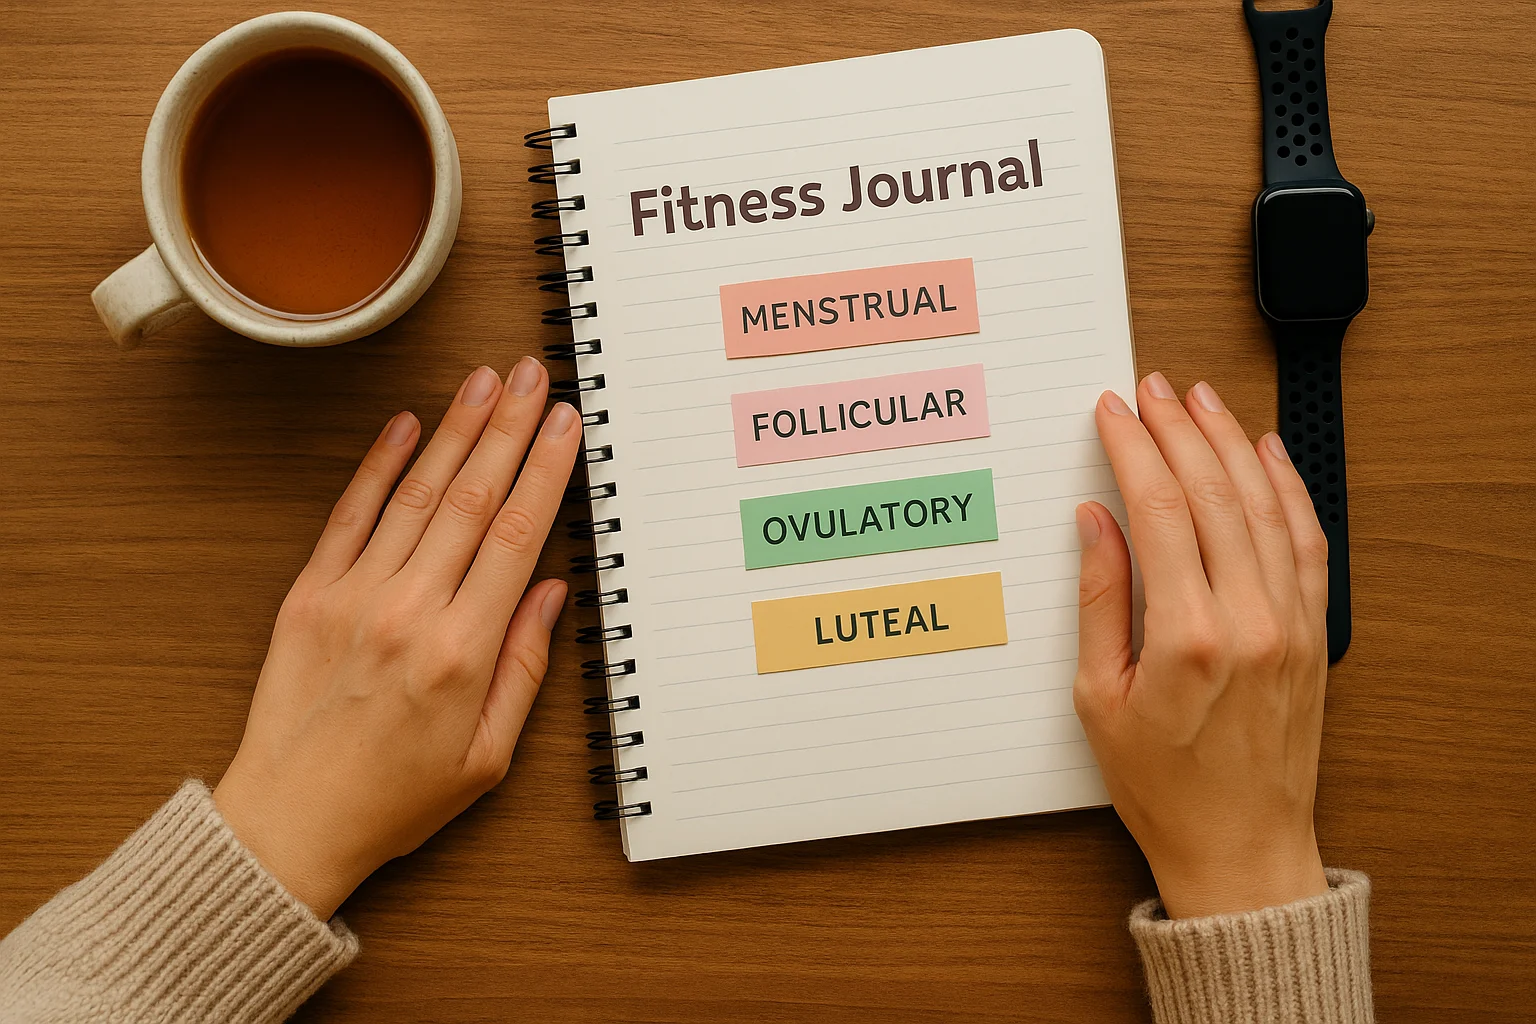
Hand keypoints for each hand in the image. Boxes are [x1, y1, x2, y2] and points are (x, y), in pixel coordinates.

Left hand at [213, 358, 581, 919]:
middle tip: (534, 376)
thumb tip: (549, 592)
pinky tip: (407, 425)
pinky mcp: (309, 595)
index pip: (516, 535)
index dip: (546, 470)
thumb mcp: (487, 755)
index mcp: (463, 651)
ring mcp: (354, 596)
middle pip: (472, 497)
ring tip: (486, 382)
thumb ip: (525, 667)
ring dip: (456, 431)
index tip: (567, 425)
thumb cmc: (392, 799)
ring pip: (417, 494)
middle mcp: (409, 610)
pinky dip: (379, 465)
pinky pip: (350, 515)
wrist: (288, 822)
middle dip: (510, 428)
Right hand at [1073, 372, 1330, 918]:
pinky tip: (1266, 455)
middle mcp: (1250, 621)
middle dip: (1179, 430)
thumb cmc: (1163, 786)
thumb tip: (1097, 522)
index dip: (1134, 448)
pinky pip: (1307, 542)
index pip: (1160, 509)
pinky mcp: (1313, 635)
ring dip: (1232, 444)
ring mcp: (1291, 625)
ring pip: (1266, 506)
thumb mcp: (1100, 699)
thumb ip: (1099, 601)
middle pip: (1215, 494)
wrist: (1241, 848)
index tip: (1113, 412)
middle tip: (1152, 389)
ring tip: (1202, 403)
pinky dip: (1288, 490)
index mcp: (1189, 637)